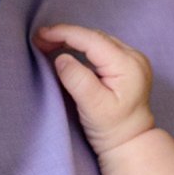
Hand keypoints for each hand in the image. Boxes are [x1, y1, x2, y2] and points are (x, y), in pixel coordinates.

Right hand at [36, 22, 154, 154]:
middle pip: (94, 37)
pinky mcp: (127, 64)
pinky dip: (82, 46)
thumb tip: (61, 58)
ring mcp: (132, 59)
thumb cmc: (112, 128)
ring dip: (72, 39)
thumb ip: (77, 80)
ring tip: (48, 43)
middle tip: (39, 40)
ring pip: (97, 40)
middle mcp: (134, 57)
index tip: (41, 34)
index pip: (92, 40)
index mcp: (128, 65)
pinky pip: (101, 47)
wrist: (130, 141)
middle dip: (65, 35)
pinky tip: (67, 49)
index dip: (64, 33)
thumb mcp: (93, 107)